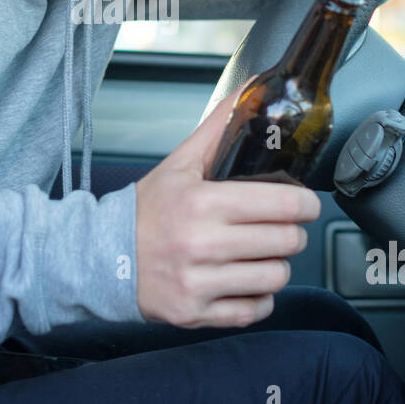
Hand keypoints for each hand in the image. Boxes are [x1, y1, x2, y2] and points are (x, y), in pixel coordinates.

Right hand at [134, 83, 319, 328]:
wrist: (100, 257)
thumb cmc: (146, 211)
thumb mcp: (180, 164)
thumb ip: (219, 128)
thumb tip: (251, 90)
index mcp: (202, 203)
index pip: (283, 205)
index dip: (304, 203)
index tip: (302, 203)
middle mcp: (202, 244)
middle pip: (286, 242)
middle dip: (291, 233)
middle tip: (280, 227)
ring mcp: (199, 282)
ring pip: (276, 278)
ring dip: (276, 265)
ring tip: (261, 254)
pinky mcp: (195, 313)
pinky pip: (253, 311)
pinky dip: (258, 299)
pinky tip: (244, 281)